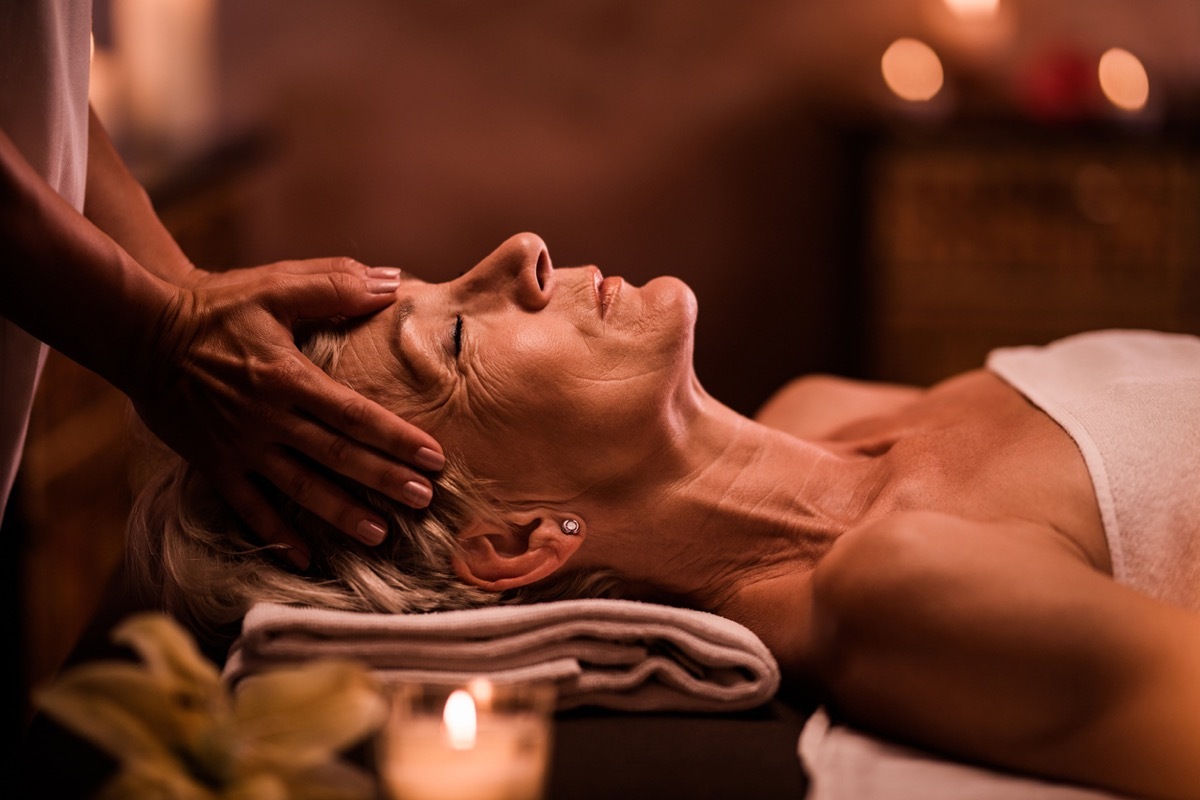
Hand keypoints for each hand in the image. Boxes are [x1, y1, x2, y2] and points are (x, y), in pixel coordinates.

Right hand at [130, 258, 444, 567]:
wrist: (143, 333)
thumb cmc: (217, 307)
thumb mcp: (276, 285)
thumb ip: (336, 285)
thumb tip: (394, 282)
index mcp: (288, 377)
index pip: (354, 414)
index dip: (396, 437)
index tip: (434, 458)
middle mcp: (268, 419)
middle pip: (336, 457)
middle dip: (384, 480)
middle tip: (423, 500)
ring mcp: (240, 447)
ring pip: (299, 489)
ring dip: (341, 513)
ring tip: (379, 534)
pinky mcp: (214, 464)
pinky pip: (248, 508)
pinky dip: (276, 534)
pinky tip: (306, 557)